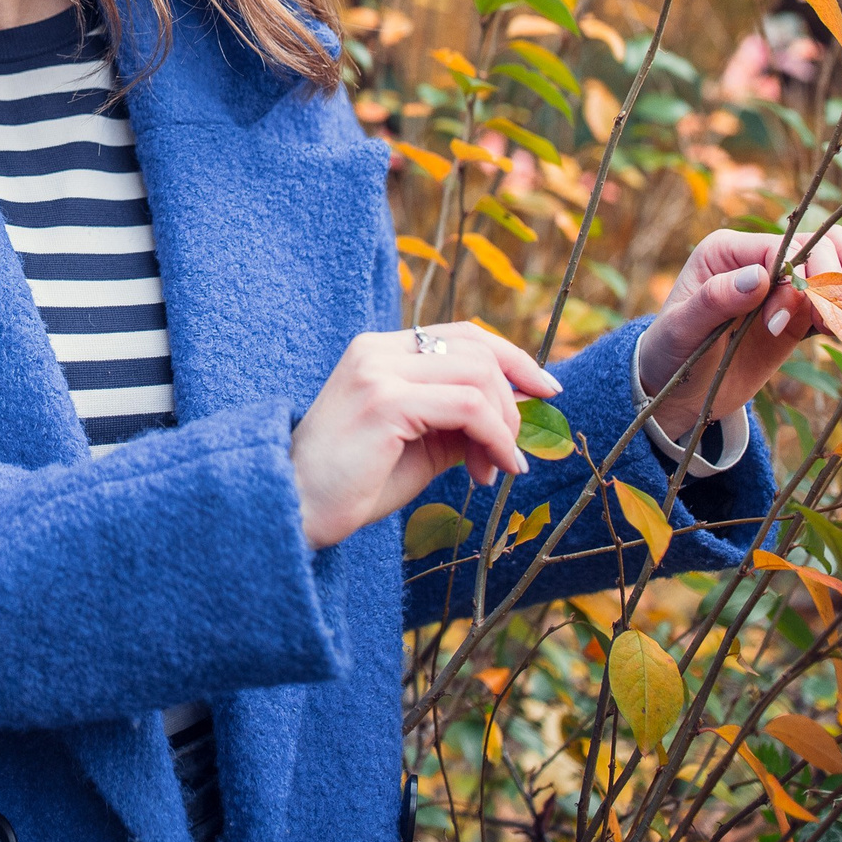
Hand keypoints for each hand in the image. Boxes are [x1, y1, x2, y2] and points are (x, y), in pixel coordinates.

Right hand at [289, 322, 561, 550]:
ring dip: (504, 427)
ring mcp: (379, 372)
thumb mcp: (419, 444)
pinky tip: (491, 471)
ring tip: (494, 469)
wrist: (295, 508)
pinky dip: (495, 440)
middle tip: (514, 453)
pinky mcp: (385, 402)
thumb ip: (459, 420)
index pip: (463, 334)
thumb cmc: (354, 483)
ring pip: (479, 376)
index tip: (546, 391)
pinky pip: (469, 409)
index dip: (513, 358)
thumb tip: (518, 412)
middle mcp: (377, 350)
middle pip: (478, 349)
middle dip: (515, 398)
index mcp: (379, 350)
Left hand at [637, 225, 841, 443]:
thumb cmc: (669, 355)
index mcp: (727, 251)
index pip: (781, 250)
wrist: (675, 392)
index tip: (792, 320)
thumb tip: (760, 276)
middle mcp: (759, 259)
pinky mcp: (800, 315)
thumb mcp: (682, 330)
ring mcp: (784, 286)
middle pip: (819, 249)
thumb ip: (716, 301)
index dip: (799, 278)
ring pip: (837, 269)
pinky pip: (838, 302)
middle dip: (840, 276)